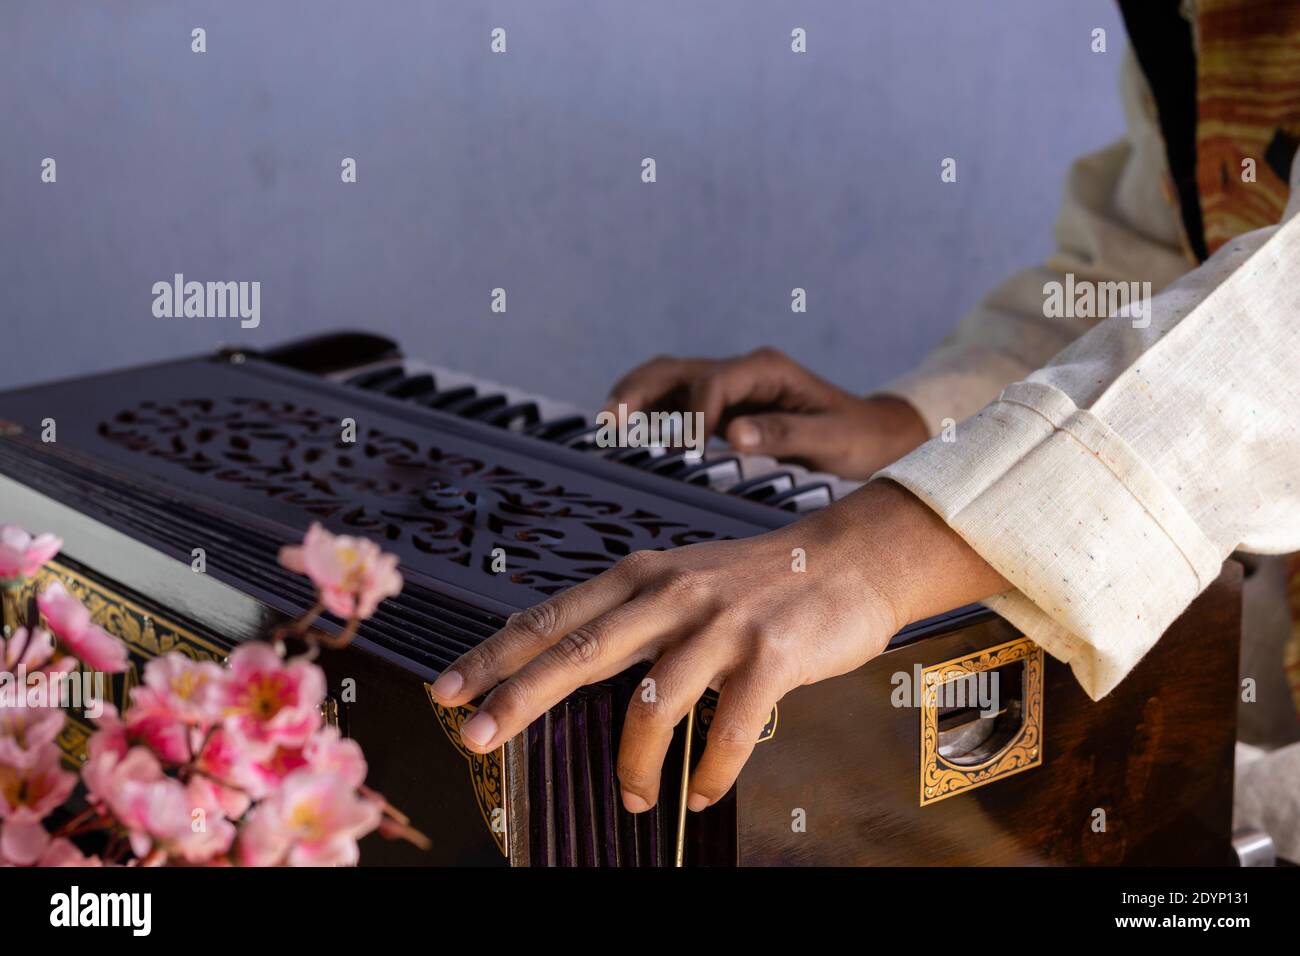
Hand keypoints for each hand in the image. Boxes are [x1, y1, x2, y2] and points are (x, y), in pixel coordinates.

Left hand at [428, 480, 1006, 812]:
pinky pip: (727, 730)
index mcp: (640, 575)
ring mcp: (721, 623)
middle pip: (577, 653)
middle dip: (517, 698)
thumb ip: (630, 616)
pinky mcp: (771, 655)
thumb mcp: (682, 579)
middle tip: (475, 735)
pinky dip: (710, 771)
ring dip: (632, 764)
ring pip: (651, 703)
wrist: (850, 557)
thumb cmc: (759, 580)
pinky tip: (703, 793)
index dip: (494, 654)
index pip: (551, 617)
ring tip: (629, 798)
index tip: (446, 688)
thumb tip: (566, 667)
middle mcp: (670, 593)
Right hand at [604, 347, 928, 478]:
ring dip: (634, 398)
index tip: (690, 450)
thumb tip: (734, 435)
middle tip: (609, 422)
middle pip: (676, 370)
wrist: (872, 433)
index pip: (713, 383)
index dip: (696, 415)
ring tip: (605, 426)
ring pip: (668, 381)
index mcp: (766, 370)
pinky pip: (675, 401)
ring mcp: (729, 386)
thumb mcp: (830, 438)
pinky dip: (648, 412)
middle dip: (639, 392)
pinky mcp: (722, 405)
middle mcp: (742, 371)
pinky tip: (627, 431)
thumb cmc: (856, 436)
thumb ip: (783, 433)